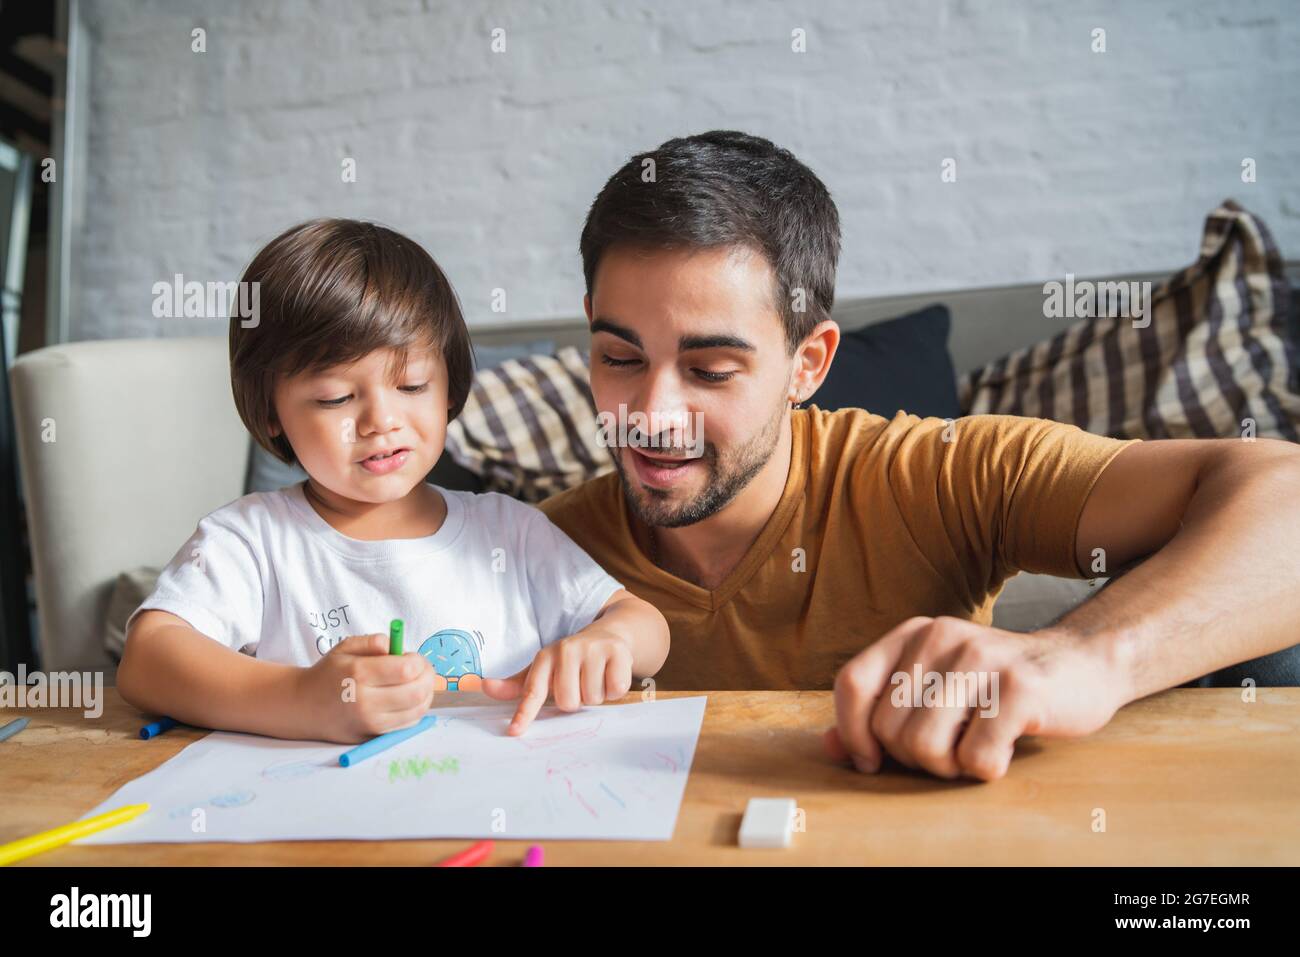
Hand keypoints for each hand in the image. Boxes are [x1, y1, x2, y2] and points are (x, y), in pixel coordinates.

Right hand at [297, 633, 436, 742]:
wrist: (303, 706)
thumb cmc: (329, 673)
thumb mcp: (345, 648)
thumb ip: (372, 641)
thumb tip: (396, 646)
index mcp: (358, 674)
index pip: (406, 670)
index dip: (418, 661)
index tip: (413, 657)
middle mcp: (364, 702)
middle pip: (417, 693)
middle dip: (428, 678)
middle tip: (423, 670)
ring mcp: (369, 724)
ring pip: (417, 711)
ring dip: (426, 695)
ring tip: (417, 683)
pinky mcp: (372, 737)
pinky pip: (407, 725)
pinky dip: (415, 710)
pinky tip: (407, 699)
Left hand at [481, 628, 634, 734]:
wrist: (608, 634)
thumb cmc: (571, 661)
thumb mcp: (545, 670)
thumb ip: (518, 684)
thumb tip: (485, 687)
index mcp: (545, 658)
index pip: (532, 690)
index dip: (524, 713)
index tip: (514, 731)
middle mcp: (566, 650)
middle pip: (568, 702)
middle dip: (576, 701)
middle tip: (580, 685)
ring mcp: (592, 649)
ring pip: (592, 698)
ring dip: (596, 695)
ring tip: (596, 678)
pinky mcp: (617, 651)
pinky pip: (615, 690)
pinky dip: (615, 690)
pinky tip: (611, 676)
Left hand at [825, 616, 1125, 780]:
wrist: (1080, 664)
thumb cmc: (996, 686)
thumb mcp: (934, 687)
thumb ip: (880, 713)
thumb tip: (831, 748)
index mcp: (914, 634)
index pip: (851, 683)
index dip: (852, 732)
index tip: (871, 760)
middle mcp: (942, 637)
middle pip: (889, 728)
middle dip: (914, 758)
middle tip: (949, 749)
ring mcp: (981, 659)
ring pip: (926, 746)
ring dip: (949, 767)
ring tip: (973, 748)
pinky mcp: (1020, 688)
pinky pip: (976, 758)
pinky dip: (986, 769)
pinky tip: (1003, 748)